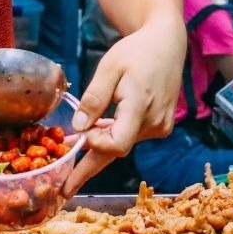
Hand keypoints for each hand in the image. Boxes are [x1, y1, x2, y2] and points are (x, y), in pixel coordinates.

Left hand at [66, 18, 186, 193]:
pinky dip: (112, 135)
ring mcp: (160, 127)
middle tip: (65, 188)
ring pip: (122, 144)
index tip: (78, 136)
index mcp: (140, 106)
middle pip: (116, 150)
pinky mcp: (160, 126)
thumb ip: (94, 99)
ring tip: (72, 147)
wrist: (167, 45)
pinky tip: (99, 129)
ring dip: (99, 145)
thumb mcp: (109, 68)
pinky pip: (131, 136)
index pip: (117, 144)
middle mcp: (154, 122)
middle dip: (88, 166)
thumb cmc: (136, 51)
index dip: (95, 145)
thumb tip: (78, 129)